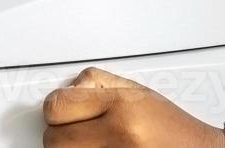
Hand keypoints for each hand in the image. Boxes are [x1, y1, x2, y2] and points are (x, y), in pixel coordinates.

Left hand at [43, 68, 224, 147]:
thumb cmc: (170, 126)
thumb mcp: (135, 91)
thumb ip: (96, 83)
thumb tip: (66, 89)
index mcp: (121, 108)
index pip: (57, 107)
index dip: (54, 109)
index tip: (60, 111)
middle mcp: (118, 136)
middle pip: (55, 140)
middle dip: (59, 135)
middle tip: (74, 131)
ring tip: (88, 142)